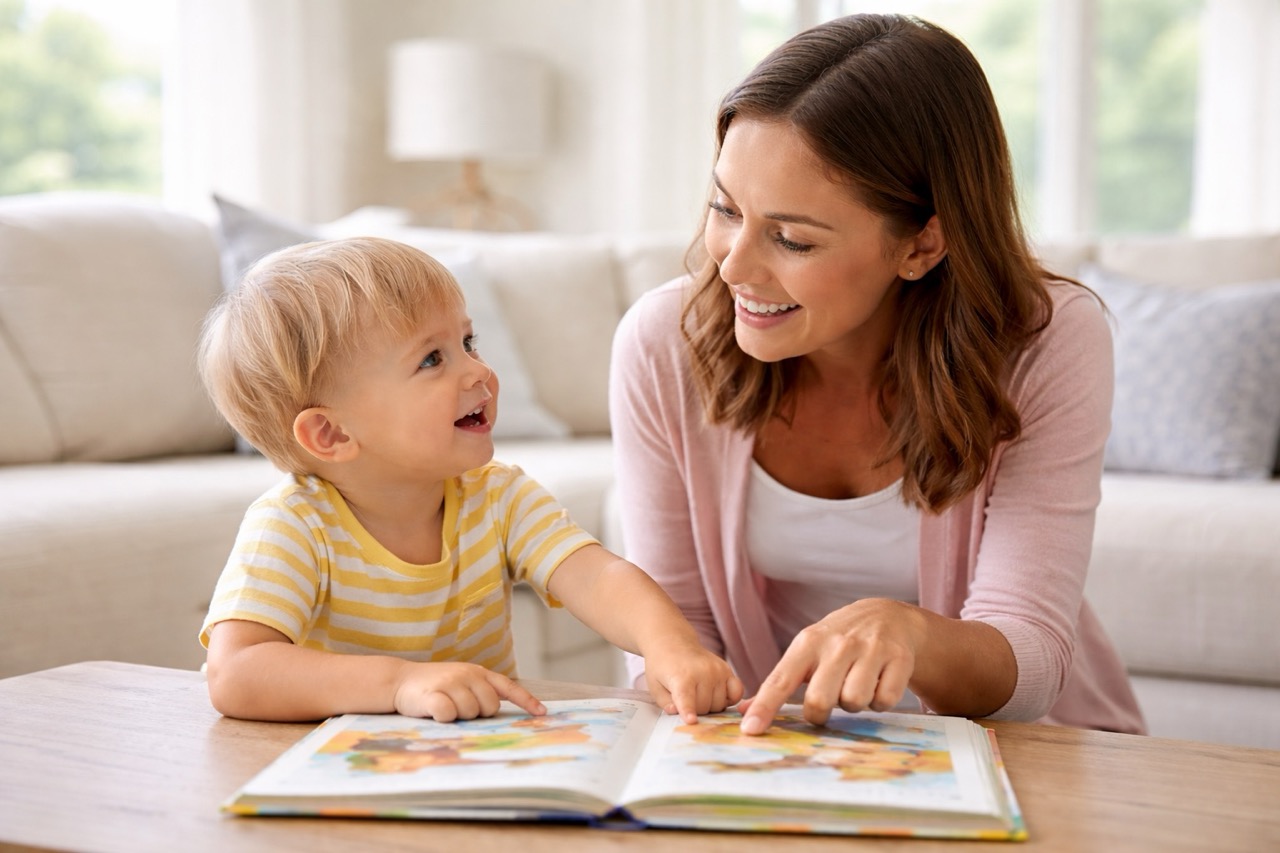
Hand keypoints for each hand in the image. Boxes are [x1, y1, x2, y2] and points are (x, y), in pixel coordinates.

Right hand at [392, 661, 545, 720]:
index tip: (542, 714)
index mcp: (478, 672)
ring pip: (470, 712)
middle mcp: (467, 674)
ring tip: (445, 706)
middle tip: (460, 709)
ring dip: (460, 717)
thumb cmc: (435, 686)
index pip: (508, 687)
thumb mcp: (462, 682)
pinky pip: (448, 714)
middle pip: (489, 706)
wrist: (399, 680)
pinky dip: (444, 717)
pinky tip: (436, 713)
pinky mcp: (432, 695)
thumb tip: (501, 711)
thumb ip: (482, 692)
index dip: (526, 701)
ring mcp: (450, 683)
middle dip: (479, 714)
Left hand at [643, 640, 742, 723]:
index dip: (688, 712)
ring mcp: (718, 671)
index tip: (691, 721)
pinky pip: (737, 693)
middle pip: (704, 708)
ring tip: (699, 694)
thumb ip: (666, 703)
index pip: (686, 699)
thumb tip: (679, 714)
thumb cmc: (663, 667)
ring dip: (710, 706)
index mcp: (681, 677)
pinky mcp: (727, 670)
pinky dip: (729, 699)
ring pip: (720, 705)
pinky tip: (717, 695)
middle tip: (687, 699)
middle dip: (696, 710)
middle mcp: (703, 672)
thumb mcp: (655, 686)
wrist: (674, 644)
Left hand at [738, 598, 922, 734]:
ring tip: (856, 685)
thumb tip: (744, 712)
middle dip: (821, 712)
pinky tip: (878, 683)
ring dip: (854, 704)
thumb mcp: (806, 652)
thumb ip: (778, 682)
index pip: (780, 680)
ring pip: (854, 702)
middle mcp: (838, 644)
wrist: (887, 615)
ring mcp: (870, 649)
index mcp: (808, 643)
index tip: (750, 730)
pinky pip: (884, 702)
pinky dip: (880, 702)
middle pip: (820, 700)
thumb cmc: (838, 642)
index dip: (765, 707)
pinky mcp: (899, 658)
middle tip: (828, 701)